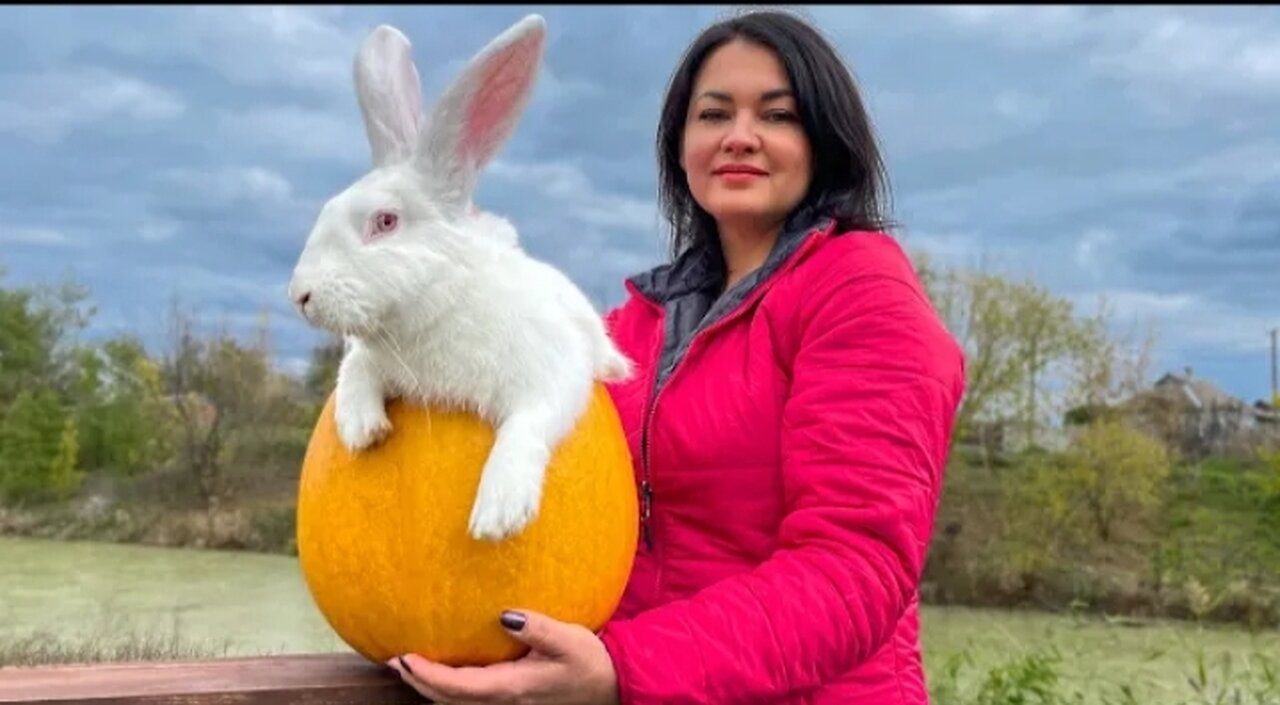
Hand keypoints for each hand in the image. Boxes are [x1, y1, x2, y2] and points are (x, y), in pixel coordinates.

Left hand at [387, 610, 619, 704]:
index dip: (427, 675)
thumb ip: (536, 627)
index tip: (404, 658)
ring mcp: (508, 703)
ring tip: (409, 666)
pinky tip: (446, 671)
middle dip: (419, 682)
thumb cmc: (590, 662)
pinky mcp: (513, 698)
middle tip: (393, 660)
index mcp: (512, 687)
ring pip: (458, 702)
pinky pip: (471, 698)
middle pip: (449, 700)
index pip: (457, 687)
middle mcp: (504, 700)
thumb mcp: (568, 639)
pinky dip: (450, 687)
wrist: (612, 685)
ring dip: (430, 687)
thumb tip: (503, 615)